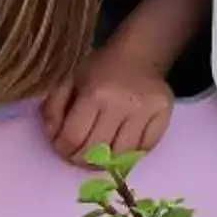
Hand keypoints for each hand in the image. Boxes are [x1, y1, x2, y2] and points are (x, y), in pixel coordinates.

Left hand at [41, 47, 172, 165]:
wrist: (138, 54)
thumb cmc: (100, 68)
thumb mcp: (70, 80)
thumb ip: (54, 107)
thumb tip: (52, 135)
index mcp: (95, 94)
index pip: (74, 138)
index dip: (63, 149)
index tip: (62, 148)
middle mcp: (122, 104)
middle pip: (96, 152)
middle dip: (81, 159)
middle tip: (77, 156)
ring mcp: (146, 111)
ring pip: (121, 155)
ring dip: (106, 161)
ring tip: (98, 155)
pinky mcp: (164, 115)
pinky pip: (144, 149)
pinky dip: (130, 154)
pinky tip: (120, 146)